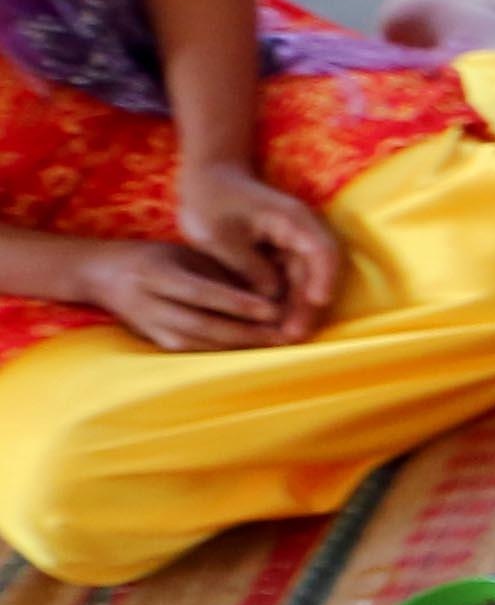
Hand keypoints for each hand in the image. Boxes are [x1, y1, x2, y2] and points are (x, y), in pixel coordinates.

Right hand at [68, 237, 284, 352]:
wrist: (99, 274)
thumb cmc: (152, 258)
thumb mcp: (182, 253)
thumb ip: (217, 272)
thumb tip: (267, 290)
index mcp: (154, 274)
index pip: (201, 293)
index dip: (237, 304)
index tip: (272, 309)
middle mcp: (148, 304)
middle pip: (202, 325)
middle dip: (246, 333)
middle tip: (285, 334)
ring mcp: (149, 327)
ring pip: (200, 344)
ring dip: (241, 346)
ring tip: (277, 343)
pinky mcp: (154, 342)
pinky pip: (195, 350)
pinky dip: (225, 351)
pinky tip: (253, 348)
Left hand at [173, 157, 339, 338]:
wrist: (206, 179)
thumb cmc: (209, 201)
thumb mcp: (220, 236)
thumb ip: (247, 266)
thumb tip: (270, 296)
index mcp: (293, 220)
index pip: (321, 251)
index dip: (323, 279)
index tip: (316, 303)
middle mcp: (302, 233)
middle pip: (316, 273)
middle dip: (307, 307)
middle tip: (292, 336)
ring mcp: (293, 245)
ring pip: (304, 282)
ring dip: (297, 309)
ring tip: (285, 337)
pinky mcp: (281, 255)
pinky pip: (290, 282)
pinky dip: (285, 302)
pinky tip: (274, 324)